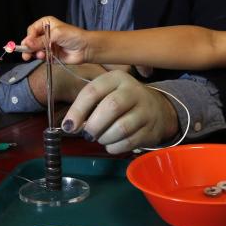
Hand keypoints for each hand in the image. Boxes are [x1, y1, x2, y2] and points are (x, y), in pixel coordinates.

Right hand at [22, 16, 91, 63]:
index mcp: (45, 24)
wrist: (86, 48)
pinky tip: (44, 57)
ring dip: (35, 53)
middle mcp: (45, 34)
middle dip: (28, 47)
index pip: (32, 30)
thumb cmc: (73, 36)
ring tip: (39, 55)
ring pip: (34, 50)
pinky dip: (41, 57)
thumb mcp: (56, 35)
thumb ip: (41, 40)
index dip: (29, 38)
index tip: (27, 44)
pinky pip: (41, 56)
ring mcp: (47, 45)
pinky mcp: (50, 54)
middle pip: (31, 41)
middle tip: (26, 54)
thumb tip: (27, 43)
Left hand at [60, 71, 179, 153]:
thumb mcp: (106, 93)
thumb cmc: (121, 102)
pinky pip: (129, 142)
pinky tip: (111, 144)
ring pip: (121, 127)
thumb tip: (71, 126)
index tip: (68, 126)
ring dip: (105, 138)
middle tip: (87, 135)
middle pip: (111, 107)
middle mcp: (133, 90)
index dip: (77, 110)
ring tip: (100, 138)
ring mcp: (145, 110)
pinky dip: (115, 147)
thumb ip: (88, 106)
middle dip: (93, 125)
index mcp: (116, 78)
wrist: (157, 109)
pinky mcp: (151, 129)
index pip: (93, 91)